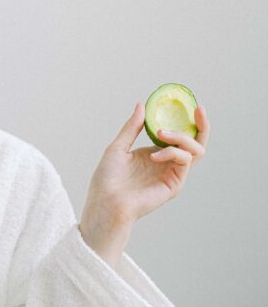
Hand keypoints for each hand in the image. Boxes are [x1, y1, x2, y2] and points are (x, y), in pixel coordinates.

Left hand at [79, 102, 209, 264]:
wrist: (105, 201)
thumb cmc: (107, 179)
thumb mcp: (118, 147)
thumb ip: (132, 127)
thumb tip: (141, 105)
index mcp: (154, 154)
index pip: (177, 136)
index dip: (186, 121)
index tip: (191, 105)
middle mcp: (166, 163)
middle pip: (195, 143)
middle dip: (201, 125)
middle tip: (198, 110)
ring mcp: (172, 174)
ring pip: (195, 150)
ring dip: (181, 137)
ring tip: (161, 133)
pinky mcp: (174, 184)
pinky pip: (184, 161)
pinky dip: (172, 152)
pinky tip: (154, 156)